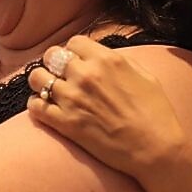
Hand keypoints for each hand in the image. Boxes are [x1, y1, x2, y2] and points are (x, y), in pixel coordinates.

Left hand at [25, 36, 189, 183]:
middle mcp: (85, 75)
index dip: (74, 52)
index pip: (74, 42)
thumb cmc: (156, 114)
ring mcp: (72, 99)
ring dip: (42, 83)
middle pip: (51, 55)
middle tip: (61, 76)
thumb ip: (118, 60)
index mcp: (106, 59)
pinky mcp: (65, 123)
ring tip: (50, 91)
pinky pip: (35, 105)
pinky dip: (37, 105)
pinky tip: (47, 108)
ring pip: (37, 78)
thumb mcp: (144, 75)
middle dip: (55, 64)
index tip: (77, 62)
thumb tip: (101, 55)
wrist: (155, 150)